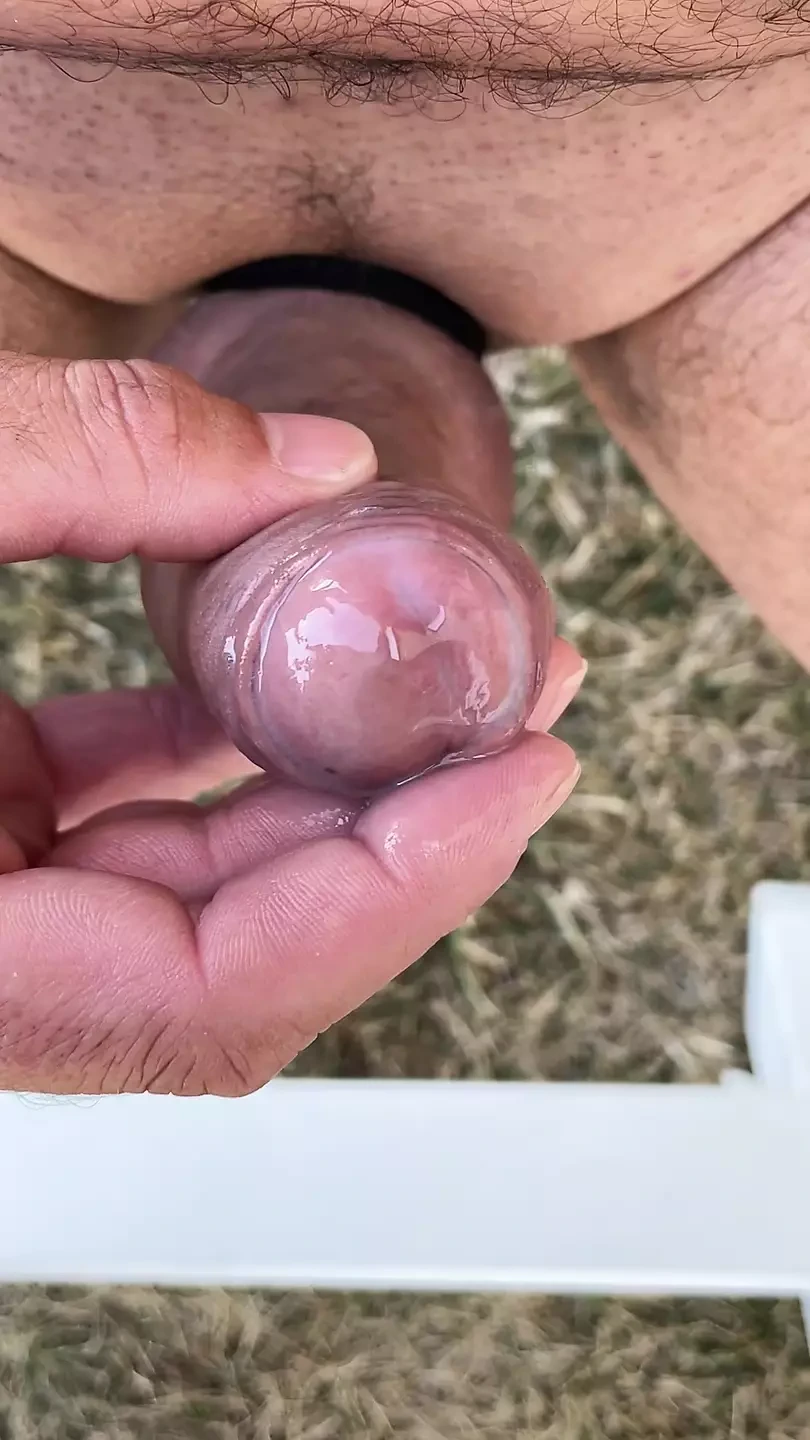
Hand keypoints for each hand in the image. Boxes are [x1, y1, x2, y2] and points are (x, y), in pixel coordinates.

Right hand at [0, 351, 580, 1095]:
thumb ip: (91, 460)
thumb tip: (317, 460)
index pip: (210, 996)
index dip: (390, 903)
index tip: (515, 784)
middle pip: (239, 957)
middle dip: (405, 843)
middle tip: (523, 720)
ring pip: (195, 898)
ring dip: (330, 801)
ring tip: (448, 698)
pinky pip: (122, 827)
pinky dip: (216, 762)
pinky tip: (290, 682)